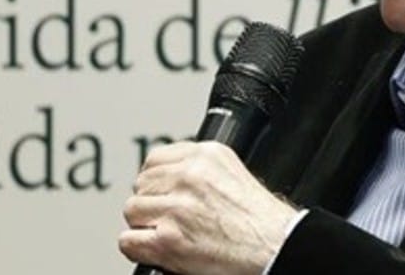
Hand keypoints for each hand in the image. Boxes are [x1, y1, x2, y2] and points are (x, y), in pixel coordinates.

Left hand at [119, 141, 298, 274]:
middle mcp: (189, 177)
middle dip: (153, 203)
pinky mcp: (168, 241)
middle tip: (172, 218)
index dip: (157, 181)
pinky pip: (128, 241)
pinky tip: (158, 249)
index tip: (164, 192)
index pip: (155, 159)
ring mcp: (177, 209)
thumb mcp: (233, 172)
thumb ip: (200, 168)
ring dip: (146, 225)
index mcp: (206, 155)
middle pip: (142, 185)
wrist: (276, 248)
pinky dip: (139, 249)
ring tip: (170, 233)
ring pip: (132, 211)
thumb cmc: (260, 220)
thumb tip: (170, 173)